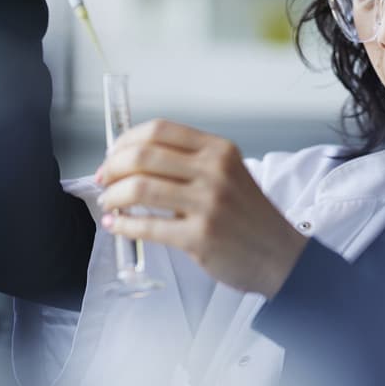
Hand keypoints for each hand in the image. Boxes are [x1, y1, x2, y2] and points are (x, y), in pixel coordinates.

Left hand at [97, 119, 307, 298]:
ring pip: (139, 188)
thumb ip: (191, 164)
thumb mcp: (230, 174)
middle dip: (112, 167)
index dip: (126, 140)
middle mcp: (215, 172)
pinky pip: (146, 226)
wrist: (280, 255)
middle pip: (143, 155)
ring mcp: (208, 204)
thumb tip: (134, 161)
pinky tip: (118, 225)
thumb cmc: (251, 217)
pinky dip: (123, 225)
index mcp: (220, 151)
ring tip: (110, 203)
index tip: (113, 154)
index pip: (159, 130)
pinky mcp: (199, 236)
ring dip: (113, 196)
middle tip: (104, 180)